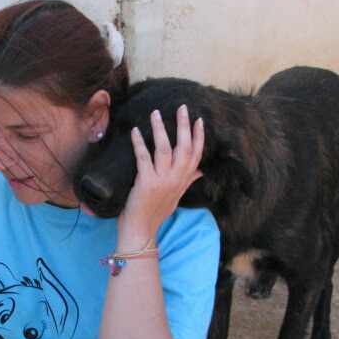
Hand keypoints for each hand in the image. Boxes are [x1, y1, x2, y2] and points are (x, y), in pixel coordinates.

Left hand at [117, 104, 203, 244]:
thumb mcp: (176, 196)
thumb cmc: (156, 213)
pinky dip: (140, 143)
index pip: (196, 155)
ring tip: (156, 113)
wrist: (141, 230)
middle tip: (182, 108)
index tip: (198, 120)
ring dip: (160, 129)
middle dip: (184, 126)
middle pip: (185, 147)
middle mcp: (176, 179)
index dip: (199, 137)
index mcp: (184, 181)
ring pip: (165, 149)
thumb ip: (188, 181)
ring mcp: (162, 180)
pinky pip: (144, 157)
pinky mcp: (147, 182)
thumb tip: (201, 171)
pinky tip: (136, 131)